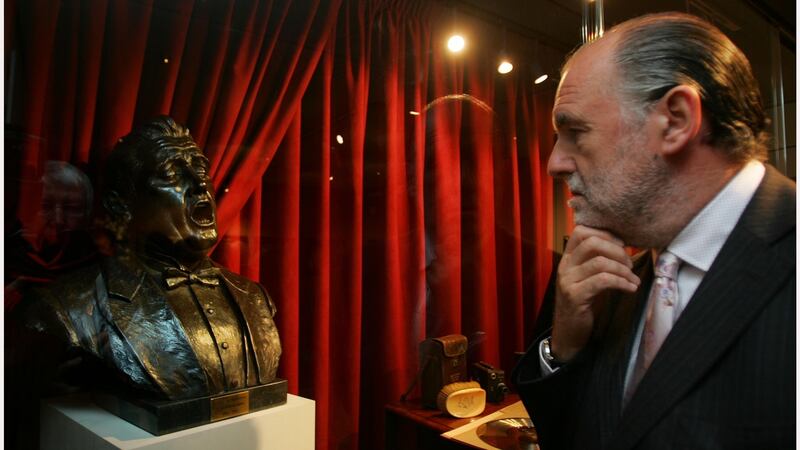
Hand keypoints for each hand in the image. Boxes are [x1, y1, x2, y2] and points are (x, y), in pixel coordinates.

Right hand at [550, 225, 640, 360]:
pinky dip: (621, 282)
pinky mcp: (575, 296)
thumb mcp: (588, 277)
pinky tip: (630, 288)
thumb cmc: (583, 303)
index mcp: (568, 258)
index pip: (581, 231)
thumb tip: (624, 247)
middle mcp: (565, 266)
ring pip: (600, 262)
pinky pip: (602, 281)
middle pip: (592, 242)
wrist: (568, 331)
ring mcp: (568, 280)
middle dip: (617, 251)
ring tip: (633, 280)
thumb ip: (598, 261)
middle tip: (630, 264)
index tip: (621, 245)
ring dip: (623, 269)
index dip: (605, 234)